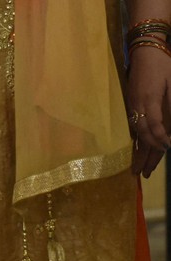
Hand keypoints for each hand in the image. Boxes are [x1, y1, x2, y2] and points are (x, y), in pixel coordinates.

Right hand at [127, 47, 170, 177]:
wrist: (144, 49)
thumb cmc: (163, 64)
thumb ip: (170, 105)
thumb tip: (170, 130)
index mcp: (149, 102)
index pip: (154, 129)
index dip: (160, 142)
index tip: (167, 150)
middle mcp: (138, 108)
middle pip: (142, 137)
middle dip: (144, 157)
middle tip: (143, 174)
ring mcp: (132, 107)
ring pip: (136, 135)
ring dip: (137, 153)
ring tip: (137, 168)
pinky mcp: (130, 105)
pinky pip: (133, 128)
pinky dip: (136, 141)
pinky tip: (136, 149)